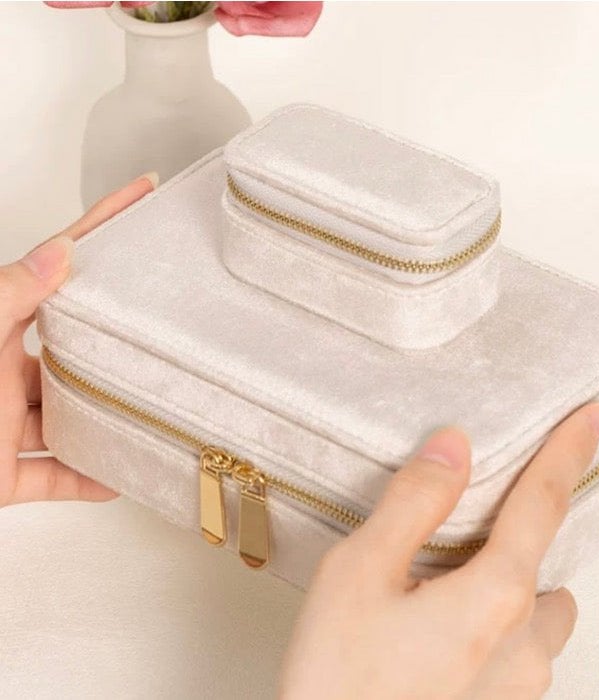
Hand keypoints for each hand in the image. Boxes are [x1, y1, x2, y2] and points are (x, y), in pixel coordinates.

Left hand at [0, 172, 157, 507]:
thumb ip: (9, 295)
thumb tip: (59, 253)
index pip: (57, 268)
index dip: (99, 225)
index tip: (141, 192)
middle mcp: (1, 373)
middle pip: (71, 351)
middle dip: (113, 339)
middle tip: (161, 322)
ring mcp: (2, 425)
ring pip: (67, 419)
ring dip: (104, 420)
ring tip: (151, 409)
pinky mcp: (1, 475)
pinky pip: (52, 476)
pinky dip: (84, 480)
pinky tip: (116, 478)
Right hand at [280, 401, 598, 699]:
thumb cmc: (338, 683)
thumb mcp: (359, 572)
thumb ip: (414, 503)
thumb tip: (453, 447)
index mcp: (494, 598)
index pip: (543, 504)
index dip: (568, 451)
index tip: (593, 416)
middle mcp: (522, 646)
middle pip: (547, 565)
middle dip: (523, 534)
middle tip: (473, 517)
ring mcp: (514, 688)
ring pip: (538, 614)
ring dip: (510, 584)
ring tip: (447, 576)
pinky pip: (518, 649)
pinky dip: (496, 620)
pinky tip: (438, 624)